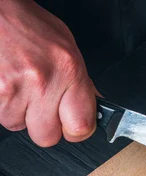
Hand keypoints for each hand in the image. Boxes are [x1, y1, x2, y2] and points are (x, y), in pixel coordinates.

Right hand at [0, 0, 96, 146]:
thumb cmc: (28, 26)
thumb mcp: (67, 48)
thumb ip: (81, 82)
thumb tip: (94, 108)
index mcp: (69, 71)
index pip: (81, 127)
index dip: (77, 131)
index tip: (73, 125)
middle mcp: (43, 82)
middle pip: (48, 137)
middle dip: (45, 126)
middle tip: (44, 107)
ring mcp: (14, 89)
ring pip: (20, 126)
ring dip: (21, 113)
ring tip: (22, 88)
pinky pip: (2, 116)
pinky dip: (5, 105)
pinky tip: (9, 85)